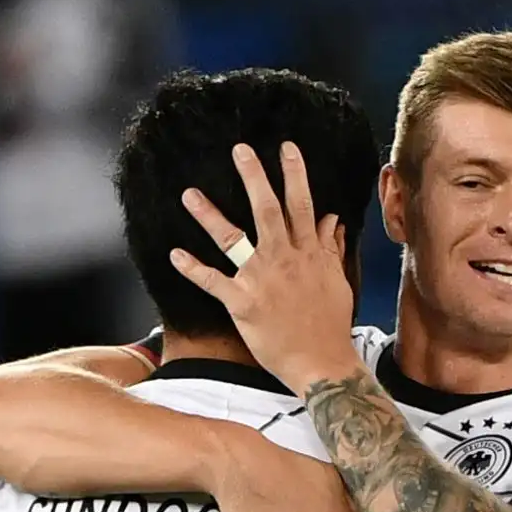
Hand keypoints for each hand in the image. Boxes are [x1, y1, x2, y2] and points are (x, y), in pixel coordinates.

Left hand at [168, 142, 362, 393]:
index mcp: (308, 253)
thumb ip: (331, 247)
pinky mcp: (242, 303)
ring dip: (210, 215)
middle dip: (253, 178)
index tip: (285, 148)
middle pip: (267, 210)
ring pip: (233, 239)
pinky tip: (175, 254)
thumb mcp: (337, 281)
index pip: (301, 205)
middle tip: (239, 150)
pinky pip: (212, 282)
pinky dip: (192, 268)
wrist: (322, 362)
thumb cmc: (330, 324)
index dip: (294, 174)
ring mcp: (261, 280)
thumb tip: (333, 219)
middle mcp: (284, 259)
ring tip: (190, 193)